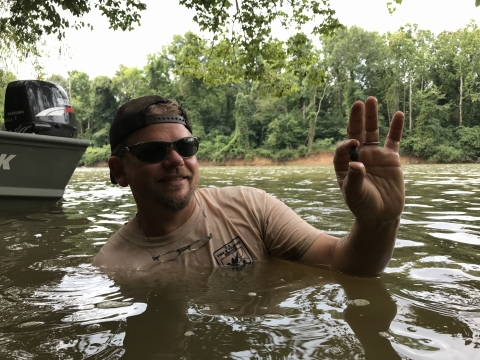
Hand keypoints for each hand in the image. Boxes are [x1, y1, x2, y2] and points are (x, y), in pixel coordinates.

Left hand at [333, 97, 404, 221]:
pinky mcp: (390, 159)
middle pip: (356, 133)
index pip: (343, 148)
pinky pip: (393, 140)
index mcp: (344, 164)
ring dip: (371, 117)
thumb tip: (356, 163)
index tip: (354, 143)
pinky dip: (395, 128)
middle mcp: (358, 156)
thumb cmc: (363, 205)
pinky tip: (397, 114)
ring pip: (372, 132)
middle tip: (358, 103)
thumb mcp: (354, 194)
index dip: (347, 143)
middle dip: (356, 119)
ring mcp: (374, 156)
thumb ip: (354, 178)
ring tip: (371, 99)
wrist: (381, 215)